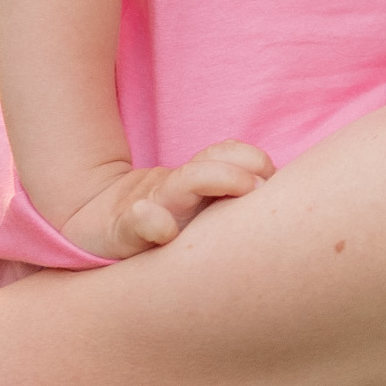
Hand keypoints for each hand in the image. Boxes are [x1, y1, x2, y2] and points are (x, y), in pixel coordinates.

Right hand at [61, 141, 274, 260]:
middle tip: (263, 185)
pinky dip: (152, 220)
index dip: (252, 159)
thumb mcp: (200, 214)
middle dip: (242, 166)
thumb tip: (287, 207)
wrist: (97, 230)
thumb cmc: (163, 226)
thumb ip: (235, 203)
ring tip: (244, 187)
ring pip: (185, 183)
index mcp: (197, 184)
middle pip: (211, 162)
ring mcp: (153, 207)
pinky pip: (140, 222)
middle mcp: (177, 190)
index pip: (227, 155)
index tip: (273, 176)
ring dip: (216, 178)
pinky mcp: (125, 231)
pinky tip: (167, 229)